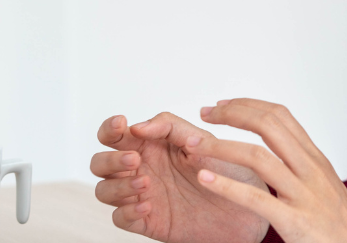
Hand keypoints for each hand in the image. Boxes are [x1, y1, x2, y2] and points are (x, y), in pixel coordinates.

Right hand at [90, 112, 271, 242]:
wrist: (246, 207)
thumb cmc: (225, 168)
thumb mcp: (201, 139)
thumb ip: (169, 126)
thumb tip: (139, 126)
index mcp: (149, 144)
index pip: (114, 134)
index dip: (110, 128)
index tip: (121, 125)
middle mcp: (141, 168)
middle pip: (100, 162)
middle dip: (111, 160)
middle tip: (135, 160)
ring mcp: (141, 194)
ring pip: (104, 190)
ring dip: (118, 186)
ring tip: (146, 182)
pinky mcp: (147, 220)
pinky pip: (120, 218)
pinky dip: (127, 210)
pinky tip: (147, 204)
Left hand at [186, 98, 346, 242]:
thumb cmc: (339, 225)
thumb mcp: (324, 183)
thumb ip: (302, 163)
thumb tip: (276, 145)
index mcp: (315, 158)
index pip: (279, 115)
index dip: (248, 105)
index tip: (223, 105)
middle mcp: (310, 169)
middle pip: (267, 125)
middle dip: (231, 115)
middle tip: (204, 114)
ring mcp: (303, 193)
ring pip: (257, 157)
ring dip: (220, 147)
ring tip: (194, 145)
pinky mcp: (295, 221)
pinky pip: (256, 198)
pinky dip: (227, 186)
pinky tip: (205, 179)